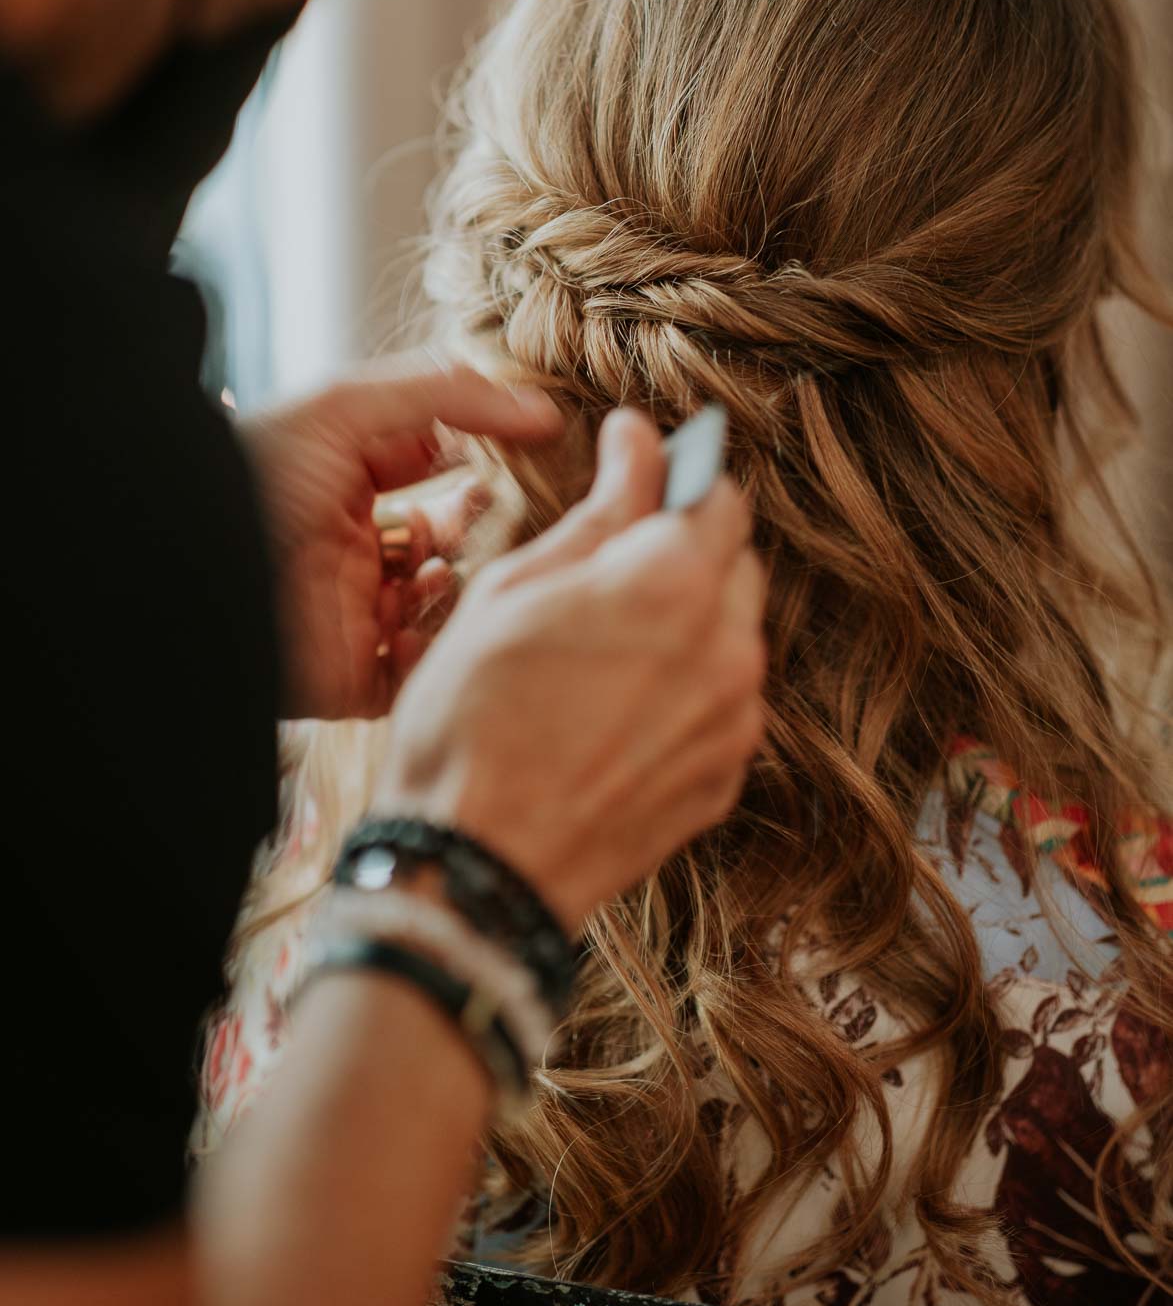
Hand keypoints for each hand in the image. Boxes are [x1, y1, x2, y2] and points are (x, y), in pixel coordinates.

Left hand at [241, 358, 561, 719]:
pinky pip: (415, 679)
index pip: (440, 480)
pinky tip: (420, 622)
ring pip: (443, 616)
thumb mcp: (348, 406)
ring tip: (442, 573)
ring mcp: (356, 620)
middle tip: (496, 523)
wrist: (196, 563)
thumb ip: (448, 396)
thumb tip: (544, 410)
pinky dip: (431, 658)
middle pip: (451, 550)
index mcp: (350, 491)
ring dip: (459, 595)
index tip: (531, 461)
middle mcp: (357, 555)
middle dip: (482, 537)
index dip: (483, 472)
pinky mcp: (351, 681)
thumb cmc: (258, 475)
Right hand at [377, 410, 766, 926]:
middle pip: (735, 564)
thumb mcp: (517, 588)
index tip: (639, 477)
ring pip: (733, 636)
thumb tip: (637, 439)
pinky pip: (724, 704)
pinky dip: (687, 691)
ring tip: (603, 654)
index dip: (679, 481)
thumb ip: (599, 508)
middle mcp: (729, 645)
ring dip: (688, 624)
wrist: (480, 867)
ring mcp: (736, 719)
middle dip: (685, 552)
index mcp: (675, 580)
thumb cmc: (474, 719)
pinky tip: (617, 711)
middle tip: (606, 574)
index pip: (721, 495)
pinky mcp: (727, 777)